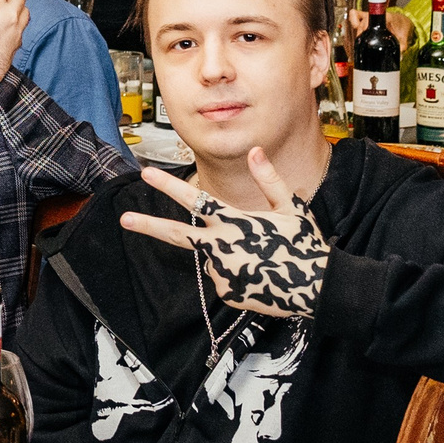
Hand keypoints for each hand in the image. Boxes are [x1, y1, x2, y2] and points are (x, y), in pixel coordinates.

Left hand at [118, 148, 328, 318]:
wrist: (319, 290)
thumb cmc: (306, 245)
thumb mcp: (291, 208)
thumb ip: (269, 180)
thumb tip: (255, 150)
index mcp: (236, 222)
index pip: (196, 199)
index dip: (169, 186)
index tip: (146, 174)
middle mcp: (222, 246)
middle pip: (178, 234)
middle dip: (149, 226)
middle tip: (124, 219)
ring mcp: (221, 271)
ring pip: (212, 256)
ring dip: (228, 254)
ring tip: (260, 259)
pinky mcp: (225, 292)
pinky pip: (223, 277)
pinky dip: (235, 273)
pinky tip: (258, 275)